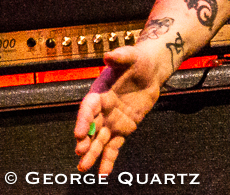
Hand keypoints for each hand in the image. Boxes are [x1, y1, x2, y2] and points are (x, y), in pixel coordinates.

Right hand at [74, 47, 166, 173]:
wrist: (150, 69)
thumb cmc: (137, 61)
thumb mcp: (130, 55)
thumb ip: (120, 56)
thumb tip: (109, 56)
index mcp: (98, 93)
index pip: (88, 108)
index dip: (83, 120)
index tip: (79, 133)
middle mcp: (101, 110)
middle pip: (91, 127)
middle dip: (85, 140)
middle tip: (81, 152)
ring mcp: (111, 121)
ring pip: (100, 140)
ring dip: (92, 153)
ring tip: (84, 168)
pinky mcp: (123, 129)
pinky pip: (114, 146)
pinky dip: (109, 159)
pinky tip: (103, 173)